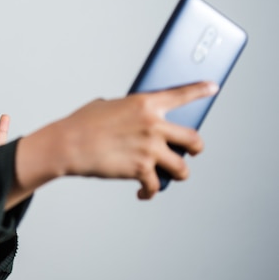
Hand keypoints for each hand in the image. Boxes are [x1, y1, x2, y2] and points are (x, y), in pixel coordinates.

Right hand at [15, 81, 218, 199]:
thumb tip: (139, 122)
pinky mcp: (140, 169)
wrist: (67, 144)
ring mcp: (149, 149)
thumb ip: (130, 111)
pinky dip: (149, 191)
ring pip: (181, 167)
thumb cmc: (82, 124)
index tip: (212, 87)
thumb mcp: (108, 106)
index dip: (200, 90)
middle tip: (191, 151)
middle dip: (195, 148)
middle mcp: (153, 125)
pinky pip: (155, 185)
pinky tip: (144, 192)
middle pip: (193, 139)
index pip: (181, 94)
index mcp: (145, 103)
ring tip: (171, 174)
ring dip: (178, 173)